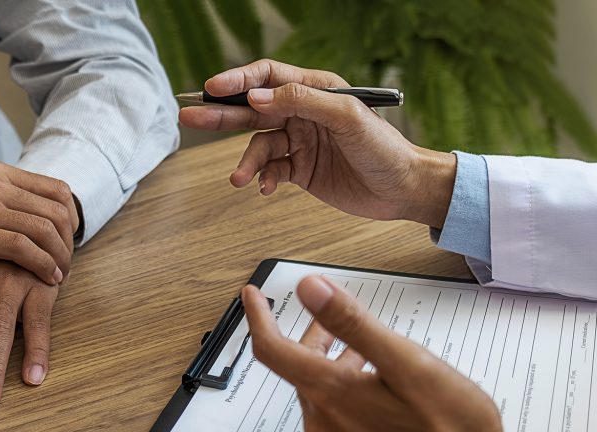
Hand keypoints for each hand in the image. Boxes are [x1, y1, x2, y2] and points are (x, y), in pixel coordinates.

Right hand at [0, 161, 79, 286]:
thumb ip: (7, 205)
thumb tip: (51, 220)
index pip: (57, 190)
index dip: (72, 221)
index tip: (68, 246)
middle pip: (55, 210)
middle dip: (68, 243)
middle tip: (67, 267)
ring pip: (42, 228)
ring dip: (59, 257)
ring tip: (60, 276)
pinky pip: (20, 246)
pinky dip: (41, 265)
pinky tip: (47, 279)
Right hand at [179, 59, 456, 227]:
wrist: (404, 190)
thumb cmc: (385, 149)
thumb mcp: (348, 118)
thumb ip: (303, 102)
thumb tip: (258, 99)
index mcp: (316, 90)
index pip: (268, 77)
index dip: (239, 80)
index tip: (214, 88)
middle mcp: (304, 113)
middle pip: (253, 109)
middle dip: (222, 114)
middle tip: (191, 116)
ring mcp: (301, 141)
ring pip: (259, 144)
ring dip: (246, 161)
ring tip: (238, 179)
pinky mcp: (301, 170)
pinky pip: (271, 170)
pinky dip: (264, 179)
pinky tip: (266, 188)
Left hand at [241, 275, 525, 431]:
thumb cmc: (452, 431)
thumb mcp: (405, 362)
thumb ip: (352, 322)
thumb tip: (309, 288)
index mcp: (330, 395)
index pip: (272, 349)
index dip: (259, 317)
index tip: (253, 294)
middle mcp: (324, 425)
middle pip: (300, 370)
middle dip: (314, 337)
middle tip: (335, 316)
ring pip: (320, 395)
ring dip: (335, 366)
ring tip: (367, 351)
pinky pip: (336, 420)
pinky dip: (347, 395)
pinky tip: (380, 391)